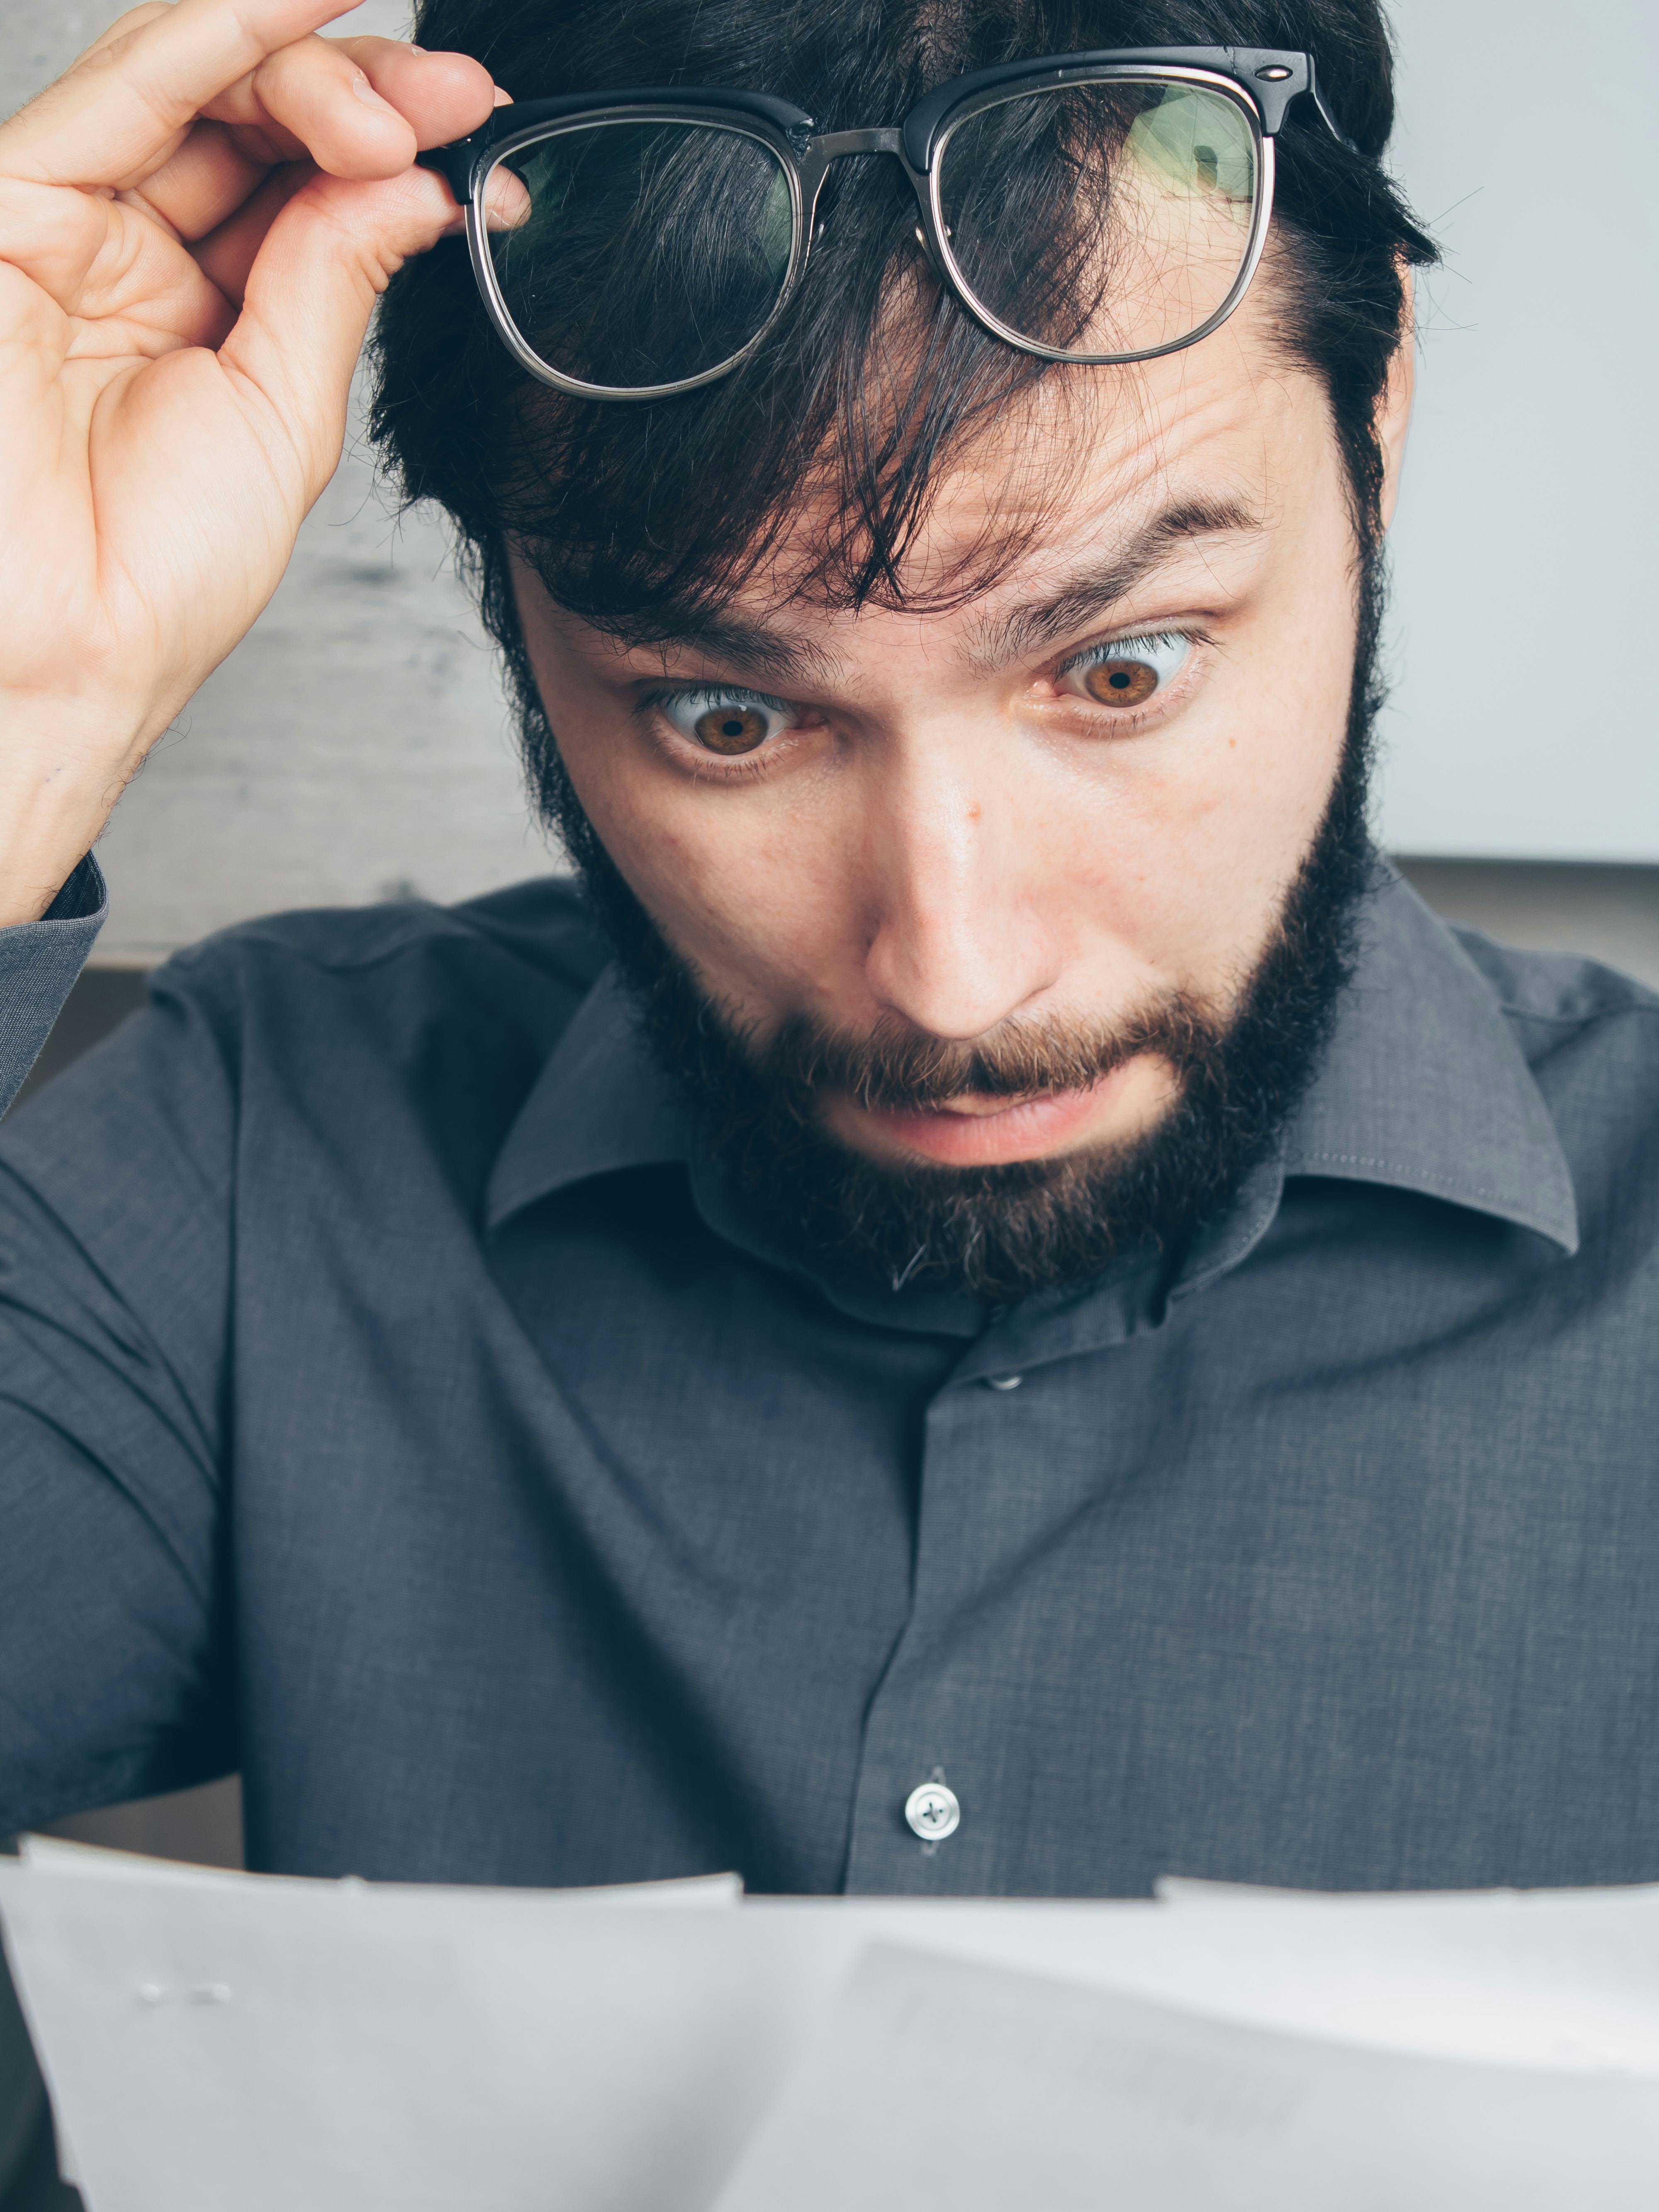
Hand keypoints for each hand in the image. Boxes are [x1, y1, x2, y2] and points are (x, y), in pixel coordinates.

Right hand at [0, 0, 500, 924]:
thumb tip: (414, 186)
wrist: (65, 648)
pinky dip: (221, 33)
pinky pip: (129, 89)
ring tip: (410, 99)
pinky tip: (303, 1)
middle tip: (460, 108)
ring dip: (318, 70)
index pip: (305, 188)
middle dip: (374, 97)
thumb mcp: (285, 415)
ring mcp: (75, 222)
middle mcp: (137, 253)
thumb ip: (333, 284)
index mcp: (205, 312)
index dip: (398, 153)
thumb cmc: (153, 572)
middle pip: (261, 120)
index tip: (484, 151)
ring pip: (202, 86)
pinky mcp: (14, 204)